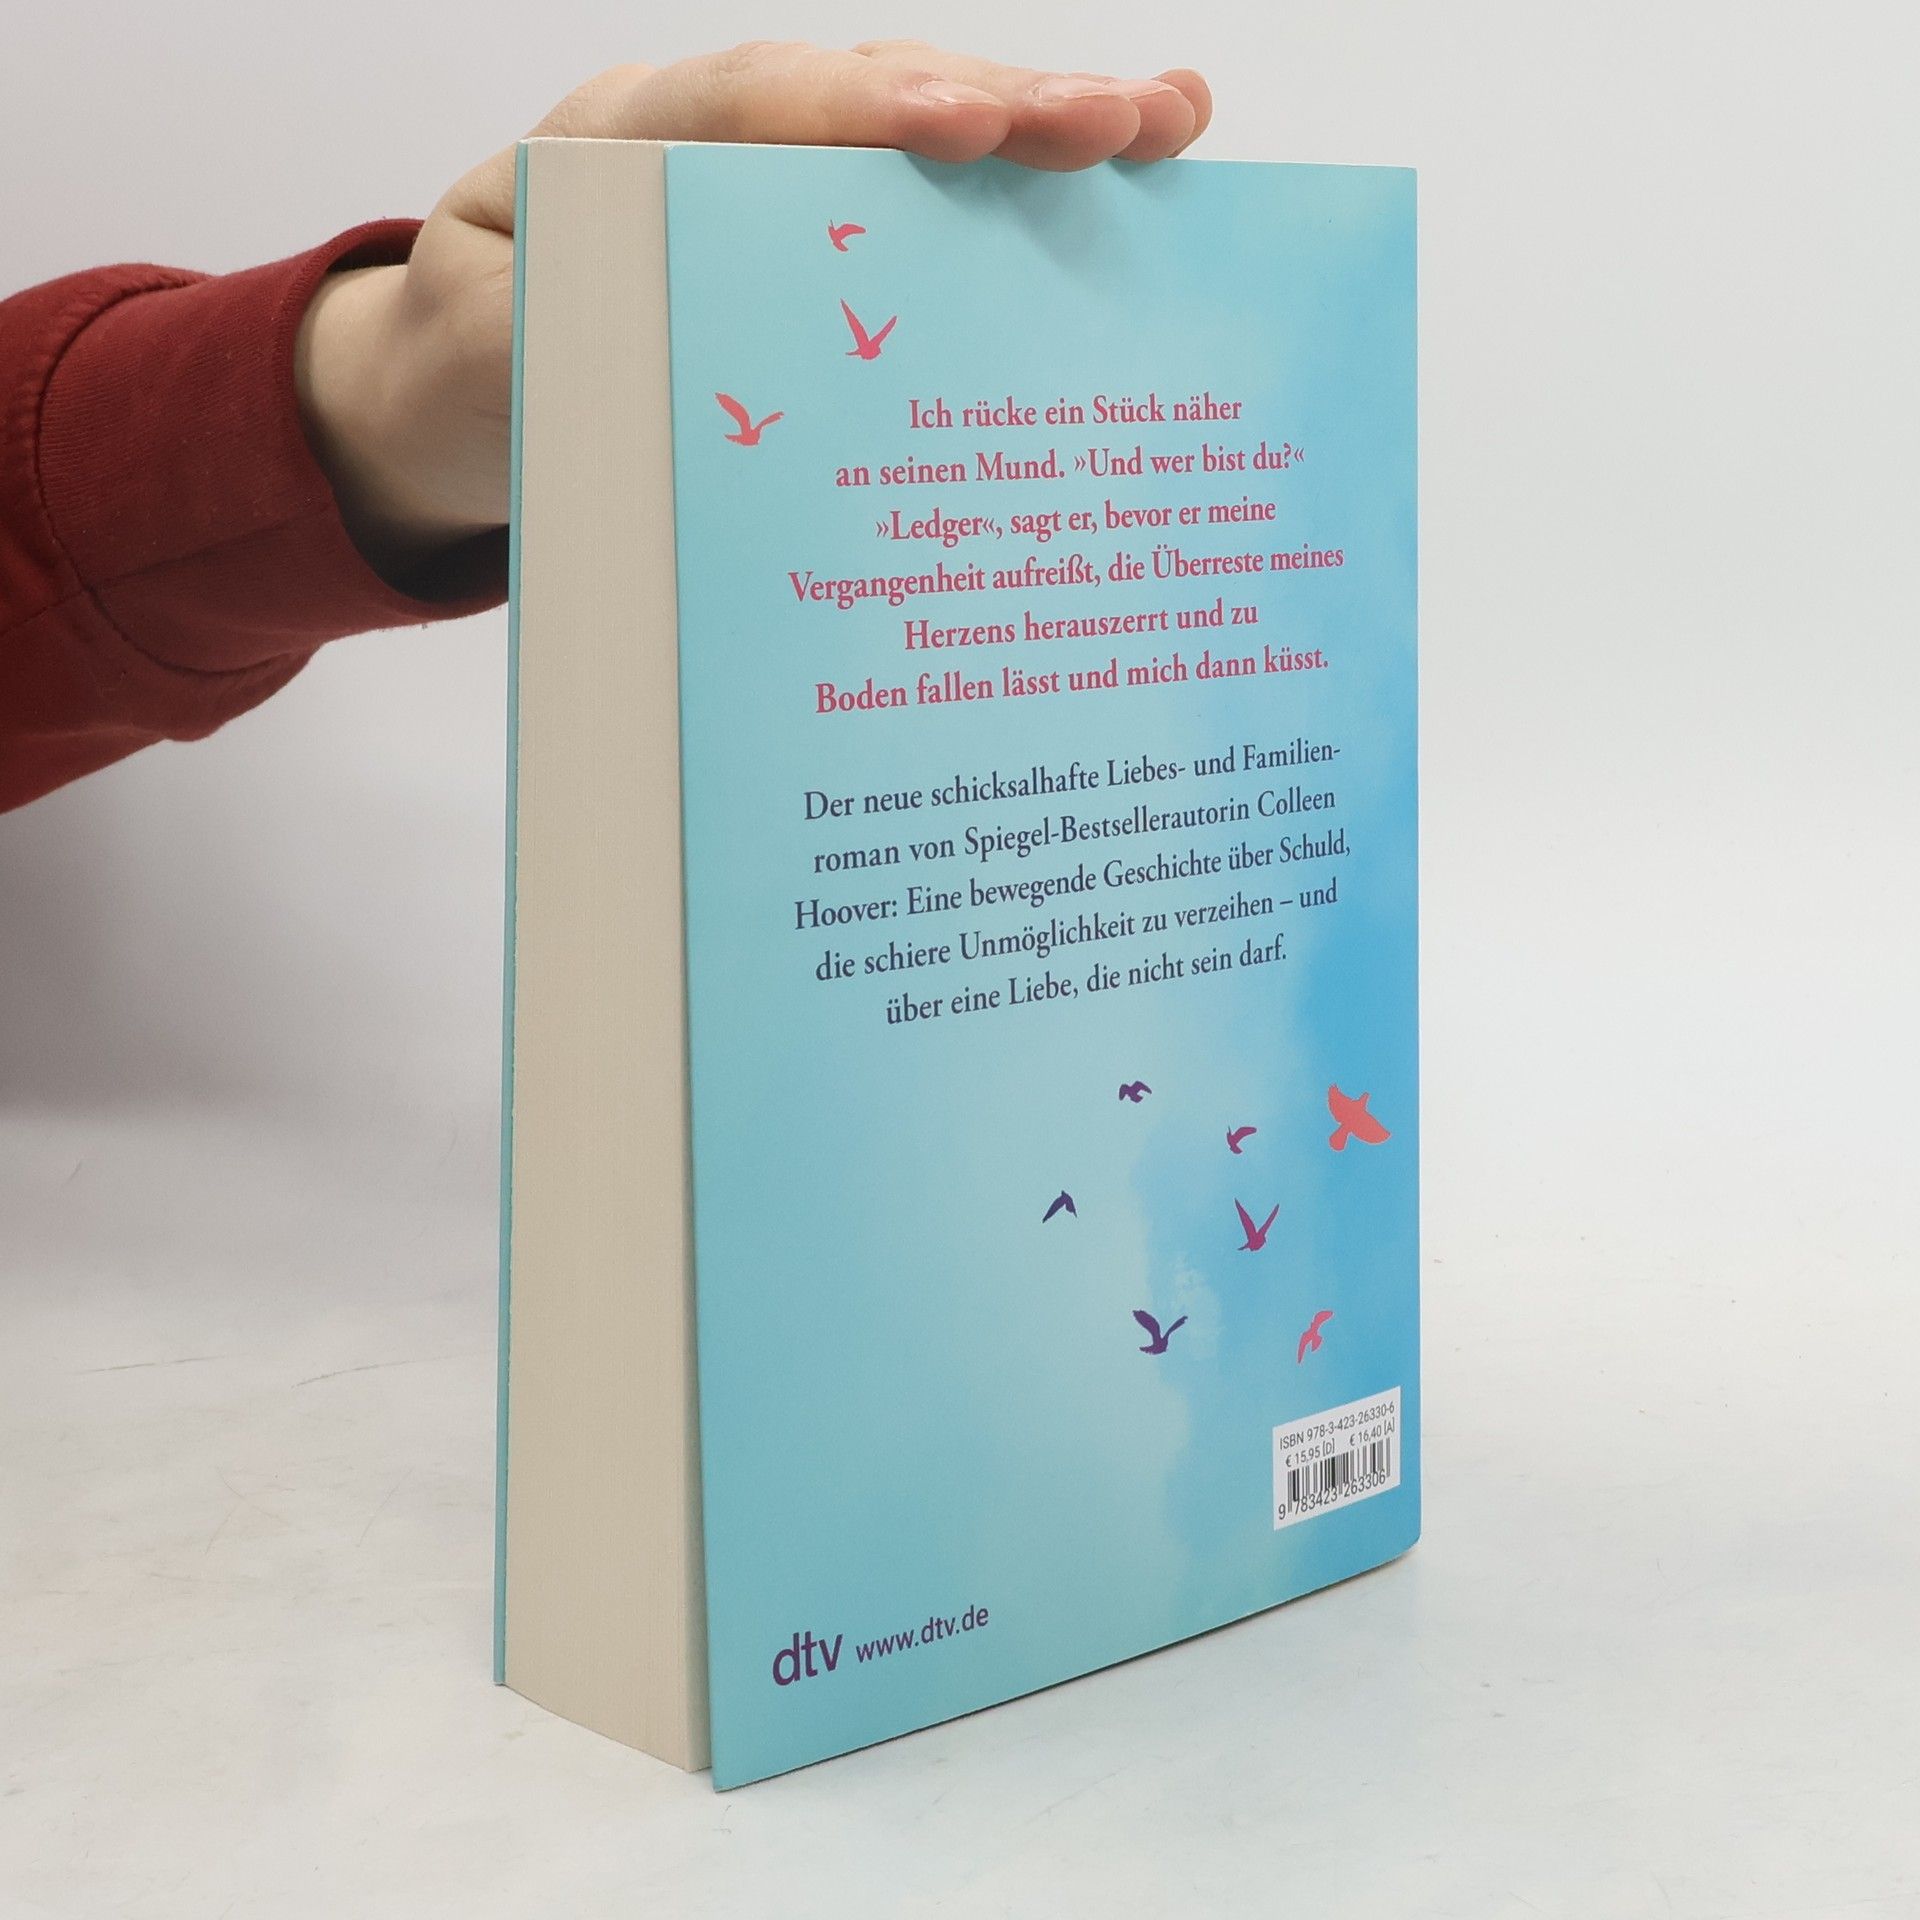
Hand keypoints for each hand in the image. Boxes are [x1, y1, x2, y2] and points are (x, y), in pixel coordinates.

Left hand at [295, 42, 1210, 580]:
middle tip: (1130, 119)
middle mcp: (719, 145)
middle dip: (1007, 103)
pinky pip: (931, 223)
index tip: (960, 129)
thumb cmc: (474, 362)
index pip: (755, 106)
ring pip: (923, 147)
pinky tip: (1132, 195)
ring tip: (1173, 128)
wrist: (455, 383)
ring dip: (1050, 136)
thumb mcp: (474, 357)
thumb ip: (546, 340)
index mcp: (623, 147)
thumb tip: (668, 352)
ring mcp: (783, 194)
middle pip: (872, 101)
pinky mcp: (825, 256)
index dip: (861, 112)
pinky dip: (1028, 212)